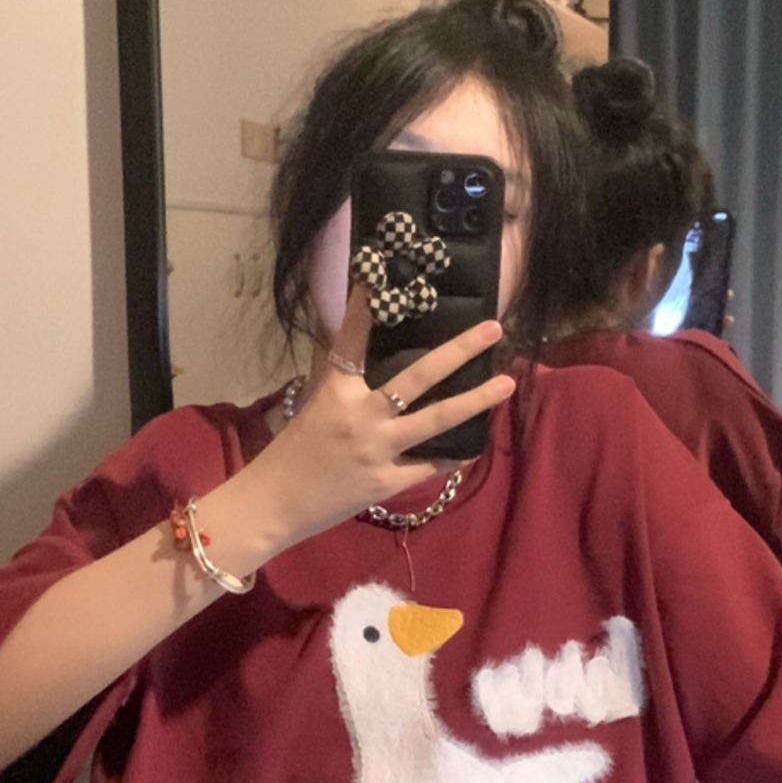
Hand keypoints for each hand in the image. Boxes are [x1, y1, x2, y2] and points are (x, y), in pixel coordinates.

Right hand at [229, 286, 514, 548]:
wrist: (274, 505)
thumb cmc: (291, 453)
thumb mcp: (311, 406)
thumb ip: (338, 378)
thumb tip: (352, 342)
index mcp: (336, 392)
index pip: (352, 342)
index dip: (364, 309)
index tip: (378, 277)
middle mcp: (362, 416)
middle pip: (417, 376)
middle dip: (458, 350)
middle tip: (492, 328)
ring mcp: (378, 449)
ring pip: (436, 420)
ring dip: (475, 401)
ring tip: (506, 383)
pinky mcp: (386, 482)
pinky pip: (429, 465)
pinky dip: (451, 456)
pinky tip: (474, 446)